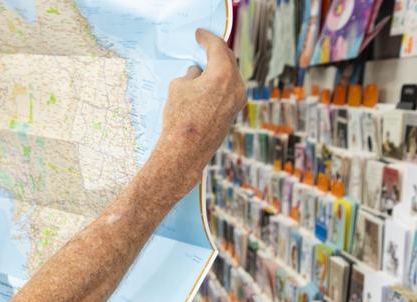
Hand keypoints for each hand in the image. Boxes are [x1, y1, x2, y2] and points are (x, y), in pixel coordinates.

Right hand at [154, 29, 245, 195]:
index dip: (206, 38)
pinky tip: (208, 85)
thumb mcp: (178, 88)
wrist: (185, 151)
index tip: (200, 34)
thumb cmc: (179, 118)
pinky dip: (220, 83)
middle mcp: (235, 85)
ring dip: (219, 68)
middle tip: (206, 46)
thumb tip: (196, 74)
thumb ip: (190, 75)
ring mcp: (237, 101)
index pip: (217, 47)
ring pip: (230, 76)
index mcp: (223, 73)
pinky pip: (229, 90)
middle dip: (216, 51)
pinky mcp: (233, 113)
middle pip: (228, 60)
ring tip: (206, 66)